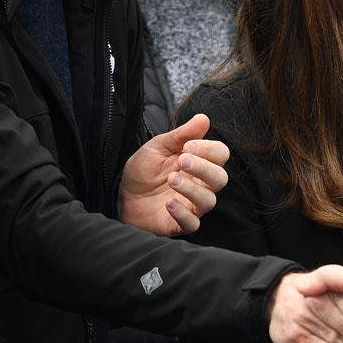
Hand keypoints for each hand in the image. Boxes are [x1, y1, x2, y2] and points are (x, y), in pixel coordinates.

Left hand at [118, 113, 229, 235]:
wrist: (122, 195)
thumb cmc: (143, 170)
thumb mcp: (158, 147)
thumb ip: (181, 134)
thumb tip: (204, 118)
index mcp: (199, 163)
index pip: (220, 155)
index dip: (209, 149)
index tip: (188, 146)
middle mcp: (200, 184)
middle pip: (220, 178)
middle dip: (204, 168)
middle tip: (182, 161)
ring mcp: (191, 205)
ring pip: (209, 201)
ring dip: (192, 189)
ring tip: (171, 180)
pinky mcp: (179, 223)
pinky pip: (192, 223)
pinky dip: (183, 213)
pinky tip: (169, 203)